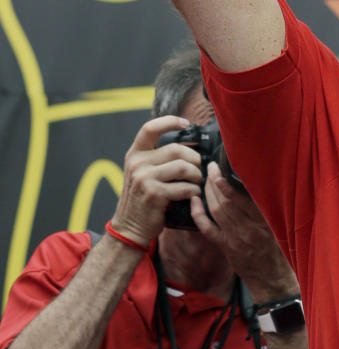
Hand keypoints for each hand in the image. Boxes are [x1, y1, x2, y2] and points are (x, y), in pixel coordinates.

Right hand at [110, 115, 203, 247]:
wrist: (130, 227)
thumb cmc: (143, 198)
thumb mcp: (142, 173)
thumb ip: (157, 158)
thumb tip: (189, 145)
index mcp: (135, 154)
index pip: (150, 128)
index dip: (169, 122)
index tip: (186, 123)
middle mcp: (137, 163)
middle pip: (176, 149)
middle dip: (194, 159)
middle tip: (199, 170)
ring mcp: (144, 178)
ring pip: (183, 167)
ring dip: (196, 176)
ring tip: (197, 183)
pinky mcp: (154, 194)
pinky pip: (184, 187)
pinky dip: (194, 191)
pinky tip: (193, 195)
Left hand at [189, 162, 295, 300]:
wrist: (273, 279)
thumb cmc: (278, 250)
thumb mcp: (278, 227)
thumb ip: (265, 209)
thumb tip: (252, 185)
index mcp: (263, 222)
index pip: (243, 198)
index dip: (228, 182)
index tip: (222, 167)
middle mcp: (248, 229)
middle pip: (226, 201)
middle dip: (214, 182)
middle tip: (209, 167)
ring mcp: (235, 239)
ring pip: (216, 211)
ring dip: (207, 193)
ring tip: (204, 179)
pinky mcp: (225, 247)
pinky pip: (208, 229)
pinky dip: (198, 214)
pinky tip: (194, 201)